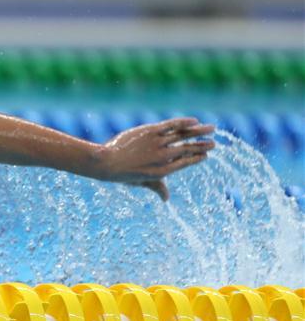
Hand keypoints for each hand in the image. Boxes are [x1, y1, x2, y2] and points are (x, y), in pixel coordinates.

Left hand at [97, 117, 214, 200]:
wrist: (106, 163)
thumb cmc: (122, 174)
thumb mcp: (141, 182)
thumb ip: (157, 188)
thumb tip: (166, 199)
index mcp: (163, 171)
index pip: (184, 162)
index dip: (196, 158)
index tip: (206, 155)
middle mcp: (163, 157)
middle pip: (187, 149)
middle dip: (202, 146)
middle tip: (214, 143)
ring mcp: (157, 144)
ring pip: (183, 136)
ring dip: (199, 132)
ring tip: (212, 128)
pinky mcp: (151, 132)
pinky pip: (172, 125)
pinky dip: (184, 122)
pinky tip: (194, 121)